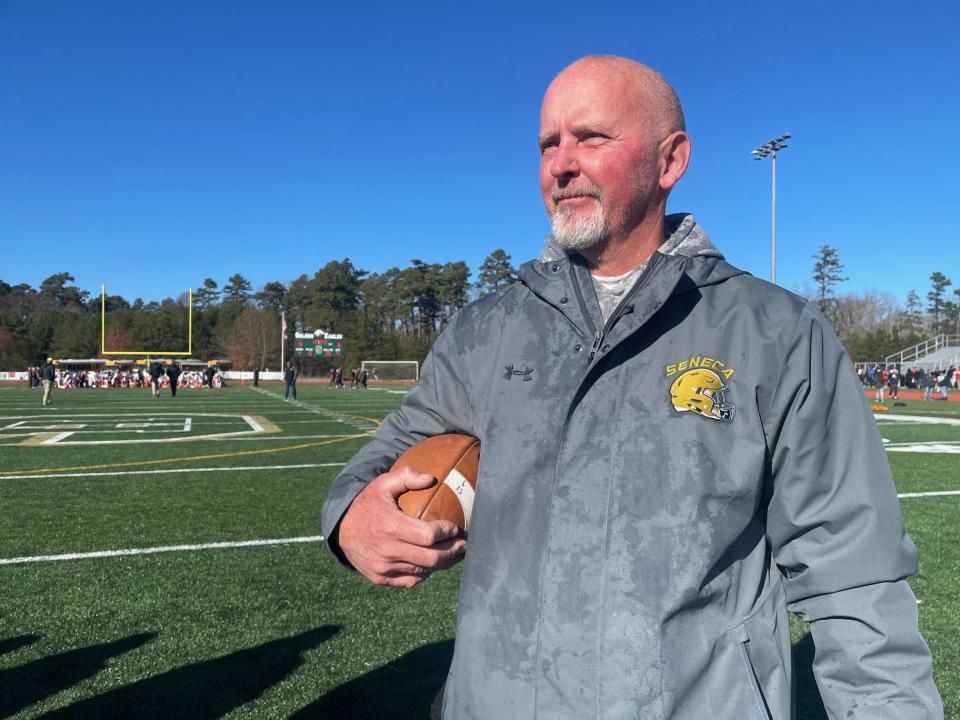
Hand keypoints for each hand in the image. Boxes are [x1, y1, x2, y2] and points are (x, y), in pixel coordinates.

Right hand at [335, 466, 467, 586]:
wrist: (340, 529)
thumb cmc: (367, 503)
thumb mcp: (382, 483)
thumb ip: (407, 476)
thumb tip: (432, 479)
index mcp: (391, 527)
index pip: (429, 535)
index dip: (447, 532)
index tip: (456, 527)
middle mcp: (388, 550)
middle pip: (432, 558)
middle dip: (454, 552)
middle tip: (465, 545)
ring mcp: (384, 567)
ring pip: (424, 571)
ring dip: (443, 563)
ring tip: (455, 553)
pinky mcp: (380, 578)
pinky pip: (410, 580)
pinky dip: (425, 573)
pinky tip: (433, 563)